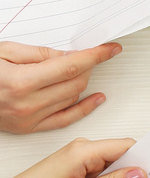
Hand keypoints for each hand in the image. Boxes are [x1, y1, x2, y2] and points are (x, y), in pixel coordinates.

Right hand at [0, 42, 120, 133]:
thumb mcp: (5, 51)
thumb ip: (40, 53)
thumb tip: (70, 55)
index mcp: (21, 82)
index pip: (71, 66)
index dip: (96, 56)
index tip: (111, 49)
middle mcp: (27, 104)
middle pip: (76, 82)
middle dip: (86, 66)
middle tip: (87, 54)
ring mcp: (28, 119)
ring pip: (73, 98)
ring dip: (82, 82)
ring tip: (79, 68)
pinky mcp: (29, 128)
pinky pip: (65, 119)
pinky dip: (83, 108)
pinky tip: (95, 98)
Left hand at [0, 138, 145, 177]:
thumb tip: (138, 174)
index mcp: (83, 150)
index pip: (126, 146)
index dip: (143, 159)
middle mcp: (83, 148)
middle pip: (121, 154)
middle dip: (130, 173)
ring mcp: (80, 156)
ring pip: (112, 164)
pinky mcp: (77, 165)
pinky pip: (101, 171)